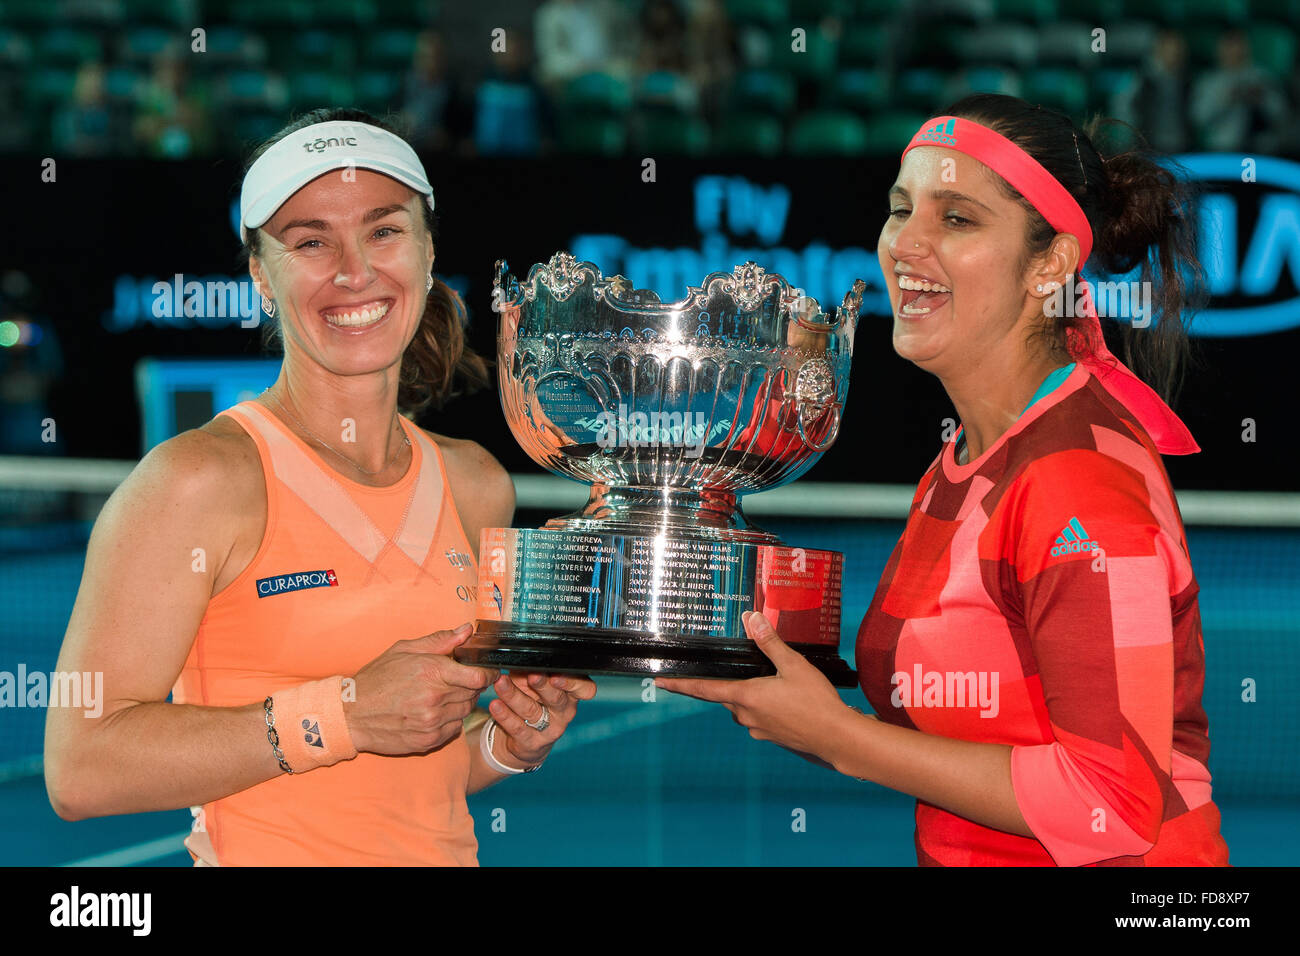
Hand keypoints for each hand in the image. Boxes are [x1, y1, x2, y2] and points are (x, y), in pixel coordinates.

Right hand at [344, 623, 498, 755]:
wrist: (351, 714)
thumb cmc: (376, 679)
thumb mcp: (404, 650)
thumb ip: (440, 641)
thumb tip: (467, 631)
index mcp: (432, 672)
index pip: (478, 676)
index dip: (487, 673)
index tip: (487, 671)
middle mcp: (435, 699)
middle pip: (473, 693)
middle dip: (471, 685)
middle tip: (455, 681)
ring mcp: (432, 722)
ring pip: (465, 711)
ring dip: (460, 702)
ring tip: (440, 696)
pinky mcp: (428, 741)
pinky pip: (454, 729)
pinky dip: (450, 720)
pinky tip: (433, 712)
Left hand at [488, 672, 596, 766]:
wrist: (524, 740)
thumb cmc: (533, 701)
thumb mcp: (535, 685)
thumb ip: (532, 671)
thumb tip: (521, 655)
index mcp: (571, 694)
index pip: (584, 689)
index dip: (573, 683)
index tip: (557, 674)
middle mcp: (564, 712)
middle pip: (556, 697)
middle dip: (543, 685)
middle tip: (532, 676)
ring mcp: (550, 729)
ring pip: (532, 710)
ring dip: (514, 696)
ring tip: (501, 684)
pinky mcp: (533, 743)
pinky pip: (518, 728)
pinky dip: (505, 715)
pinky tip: (495, 705)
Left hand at [655, 611, 846, 758]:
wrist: (837, 738)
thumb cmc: (816, 702)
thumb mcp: (793, 665)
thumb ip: (769, 642)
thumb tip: (751, 619)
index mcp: (746, 697)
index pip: (703, 690)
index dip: (679, 685)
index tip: (658, 682)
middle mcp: (746, 716)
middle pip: (725, 695)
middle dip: (727, 682)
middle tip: (733, 668)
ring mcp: (758, 729)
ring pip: (743, 706)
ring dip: (749, 694)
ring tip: (772, 682)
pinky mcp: (772, 736)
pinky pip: (759, 717)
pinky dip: (764, 706)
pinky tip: (784, 699)